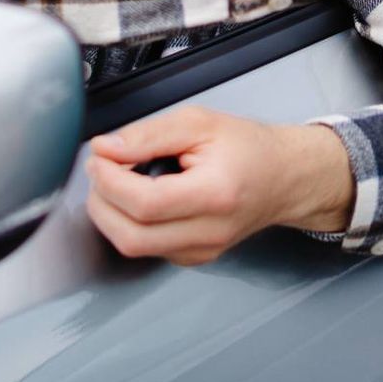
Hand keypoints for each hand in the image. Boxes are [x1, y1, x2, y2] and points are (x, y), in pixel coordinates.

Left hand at [85, 107, 353, 265]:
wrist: (283, 178)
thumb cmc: (248, 148)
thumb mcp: (199, 122)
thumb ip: (148, 134)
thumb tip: (105, 148)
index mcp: (215, 194)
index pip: (145, 203)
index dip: (110, 181)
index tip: (99, 157)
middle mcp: (210, 232)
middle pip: (132, 236)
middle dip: (102, 202)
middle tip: (101, 170)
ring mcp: (202, 252)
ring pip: (134, 247)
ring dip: (112, 214)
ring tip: (120, 180)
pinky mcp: (194, 258)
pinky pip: (147, 249)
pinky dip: (131, 223)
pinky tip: (140, 198)